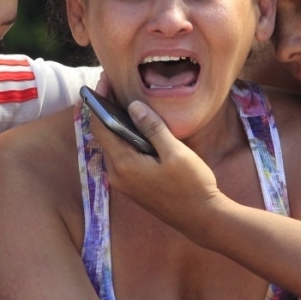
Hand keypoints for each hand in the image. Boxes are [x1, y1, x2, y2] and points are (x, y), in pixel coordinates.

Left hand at [87, 85, 222, 240]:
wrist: (202, 218)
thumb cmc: (192, 185)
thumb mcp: (175, 152)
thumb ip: (152, 128)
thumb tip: (133, 106)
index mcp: (124, 164)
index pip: (101, 127)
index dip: (98, 101)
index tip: (103, 81)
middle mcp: (117, 175)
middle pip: (104, 136)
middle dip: (106, 110)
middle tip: (114, 85)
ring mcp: (124, 182)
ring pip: (113, 146)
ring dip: (116, 124)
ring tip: (123, 100)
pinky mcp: (133, 185)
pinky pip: (122, 156)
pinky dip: (124, 138)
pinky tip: (135, 126)